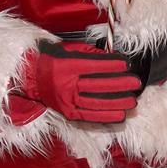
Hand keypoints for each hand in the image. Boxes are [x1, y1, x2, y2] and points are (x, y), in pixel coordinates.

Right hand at [19, 41, 141, 122]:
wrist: (31, 78)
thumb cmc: (52, 60)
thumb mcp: (68, 50)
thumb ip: (90, 53)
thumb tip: (112, 56)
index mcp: (65, 67)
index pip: (93, 66)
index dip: (111, 65)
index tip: (125, 64)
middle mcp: (66, 85)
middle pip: (97, 86)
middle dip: (119, 84)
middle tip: (135, 83)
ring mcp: (66, 101)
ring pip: (95, 103)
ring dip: (116, 103)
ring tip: (132, 101)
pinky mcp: (67, 113)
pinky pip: (89, 117)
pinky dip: (105, 117)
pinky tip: (120, 116)